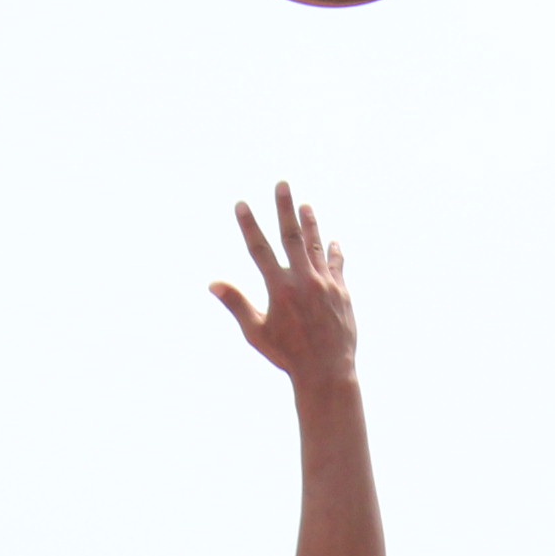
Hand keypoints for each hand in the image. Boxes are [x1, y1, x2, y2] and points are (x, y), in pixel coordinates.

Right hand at [209, 182, 356, 387]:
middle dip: (284, 208)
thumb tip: (213, 283)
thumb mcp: (256, 332)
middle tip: (282, 184)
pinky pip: (337, 265)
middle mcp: (303, 280)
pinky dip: (333, 252)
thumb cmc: (287, 356)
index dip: (249, 225)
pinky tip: (332, 241)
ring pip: (316, 246)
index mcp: (279, 288)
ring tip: (305, 205)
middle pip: (291, 236)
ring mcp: (325, 284)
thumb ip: (236, 304)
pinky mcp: (341, 292)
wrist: (326, 371)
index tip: (241, 204)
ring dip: (310, 224)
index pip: (259, 249)